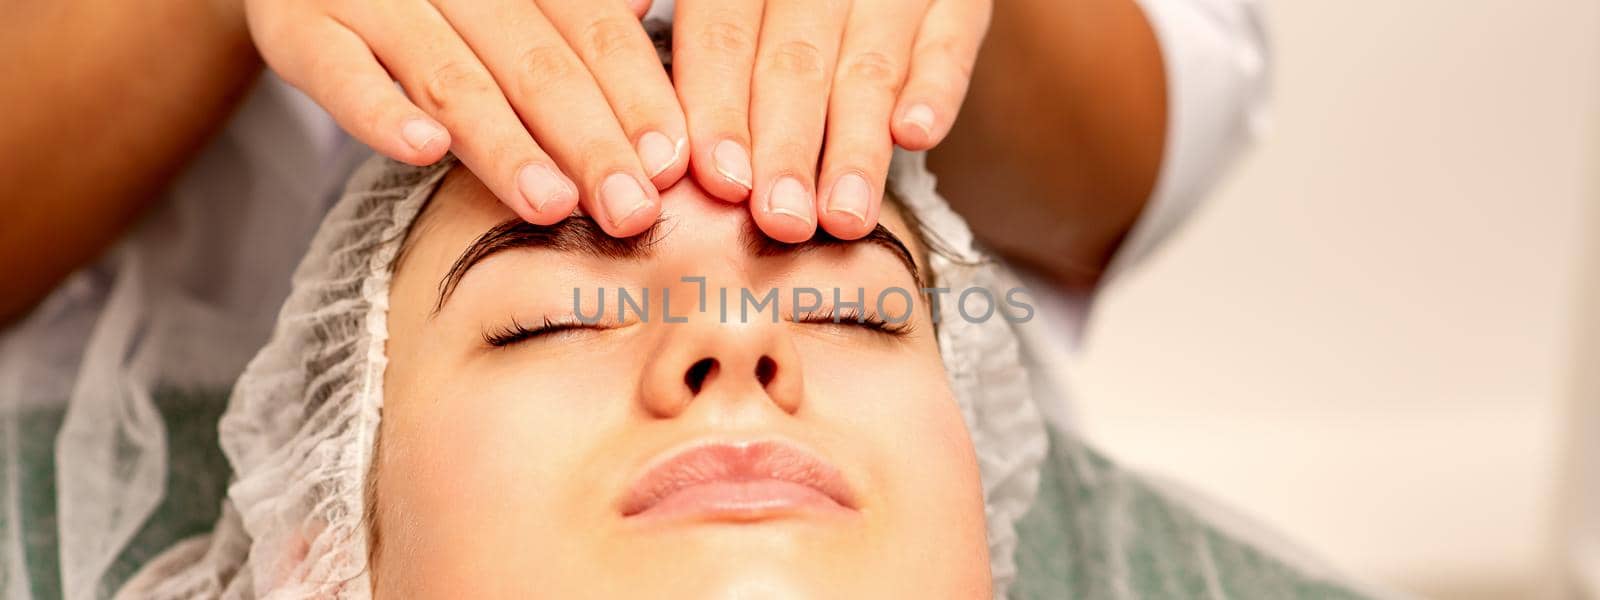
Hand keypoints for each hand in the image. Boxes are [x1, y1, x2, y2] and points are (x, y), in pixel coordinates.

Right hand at [246, 0, 683, 235]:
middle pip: (534, 59)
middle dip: (590, 140)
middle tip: (633, 210)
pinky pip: (339, 71)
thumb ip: (577, 10)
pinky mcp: (297, 25)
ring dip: (505, 143)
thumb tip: (650, 13)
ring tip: (551, 204)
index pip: (591, 29)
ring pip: (450, 73)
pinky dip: (380, 110)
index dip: (636, 95)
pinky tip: (422, 152)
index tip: (676, 162)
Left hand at [672, 0, 992, 241]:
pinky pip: (950, 41)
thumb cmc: (773, 17)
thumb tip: (652, 158)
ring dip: (856, 145)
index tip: (719, 181)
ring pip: (870, 66)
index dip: (719, 110)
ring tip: (844, 216)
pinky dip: (935, 88)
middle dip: (786, 148)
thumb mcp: (731, 22)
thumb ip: (698, 69)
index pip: (722, 35)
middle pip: (795, 62)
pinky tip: (917, 136)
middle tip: (781, 221)